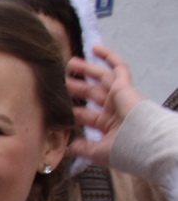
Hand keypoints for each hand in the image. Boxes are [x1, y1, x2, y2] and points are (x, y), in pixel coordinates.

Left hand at [67, 46, 146, 167]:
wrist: (145, 143)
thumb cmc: (124, 150)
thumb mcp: (98, 152)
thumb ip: (83, 148)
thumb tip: (70, 148)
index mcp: (109, 125)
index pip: (86, 115)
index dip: (73, 110)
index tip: (56, 105)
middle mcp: (114, 109)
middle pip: (91, 94)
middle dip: (76, 87)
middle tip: (60, 79)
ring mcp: (119, 96)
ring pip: (100, 78)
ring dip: (86, 70)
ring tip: (70, 63)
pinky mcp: (124, 86)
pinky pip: (118, 67)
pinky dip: (108, 57)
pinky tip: (95, 48)